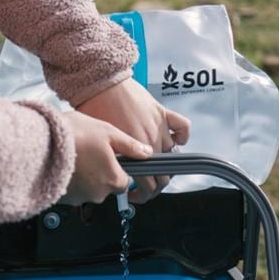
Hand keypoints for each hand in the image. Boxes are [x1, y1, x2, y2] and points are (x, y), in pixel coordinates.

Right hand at [63, 111, 153, 205]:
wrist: (39, 143)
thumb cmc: (73, 136)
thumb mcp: (108, 132)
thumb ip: (130, 146)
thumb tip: (145, 152)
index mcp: (113, 179)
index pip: (125, 181)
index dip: (118, 168)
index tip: (110, 158)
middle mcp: (98, 193)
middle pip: (106, 186)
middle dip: (99, 171)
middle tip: (89, 152)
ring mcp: (79, 198)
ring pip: (88, 189)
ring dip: (84, 176)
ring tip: (74, 155)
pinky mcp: (62, 199)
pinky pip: (71, 191)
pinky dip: (70, 180)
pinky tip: (64, 163)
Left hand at [76, 78, 189, 202]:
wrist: (101, 84)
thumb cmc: (95, 109)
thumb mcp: (102, 144)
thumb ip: (114, 162)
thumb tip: (117, 175)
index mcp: (134, 153)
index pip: (149, 185)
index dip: (143, 195)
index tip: (135, 195)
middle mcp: (150, 142)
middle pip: (164, 174)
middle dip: (156, 185)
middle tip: (145, 185)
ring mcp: (159, 127)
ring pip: (173, 154)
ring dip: (166, 161)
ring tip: (155, 163)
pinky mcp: (163, 112)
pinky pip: (183, 127)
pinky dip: (183, 136)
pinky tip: (176, 140)